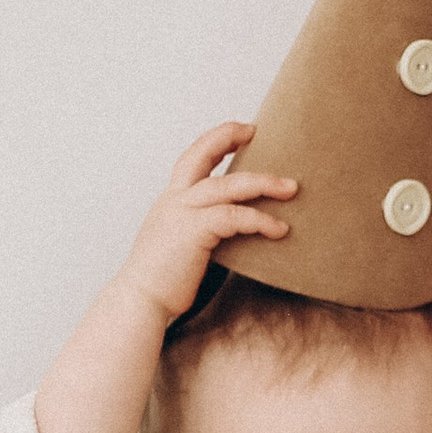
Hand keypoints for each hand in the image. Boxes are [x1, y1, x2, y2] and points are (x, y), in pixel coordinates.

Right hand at [116, 121, 297, 327]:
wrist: (139, 302)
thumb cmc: (164, 283)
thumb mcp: (182, 246)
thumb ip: (203, 231)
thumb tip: (236, 231)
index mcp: (170, 203)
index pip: (191, 160)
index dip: (214, 143)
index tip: (239, 133)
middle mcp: (174, 201)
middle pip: (200, 153)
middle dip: (228, 136)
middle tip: (255, 130)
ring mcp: (182, 213)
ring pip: (227, 184)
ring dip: (263, 182)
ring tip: (291, 188)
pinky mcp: (193, 232)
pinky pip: (234, 216)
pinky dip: (259, 220)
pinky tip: (279, 229)